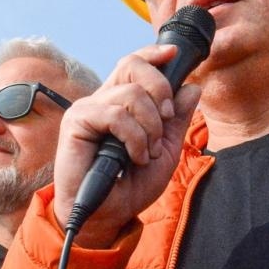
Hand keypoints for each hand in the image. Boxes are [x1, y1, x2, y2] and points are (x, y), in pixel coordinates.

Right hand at [51, 44, 201, 246]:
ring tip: (147, 152)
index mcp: (121, 102)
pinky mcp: (77, 122)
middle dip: (160, 90)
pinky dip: (134, 138)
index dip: (153, 54)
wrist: (107, 215)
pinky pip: (115, 115)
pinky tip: (134, 156)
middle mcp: (103, 99)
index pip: (134, 64)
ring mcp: (88, 109)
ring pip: (130, 95)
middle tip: (165, 119)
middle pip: (132, 66)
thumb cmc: (130, 185)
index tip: (173, 54)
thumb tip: (192, 87)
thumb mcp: (165, 150)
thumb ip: (177, 120)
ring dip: (150, 127)